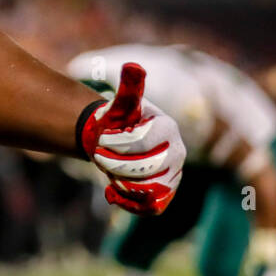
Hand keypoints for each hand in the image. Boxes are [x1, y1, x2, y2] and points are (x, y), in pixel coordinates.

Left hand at [80, 63, 184, 215]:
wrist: (114, 143)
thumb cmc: (118, 122)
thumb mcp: (122, 105)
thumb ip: (128, 89)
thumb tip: (132, 66)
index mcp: (167, 129)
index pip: (142, 142)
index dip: (116, 144)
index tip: (100, 140)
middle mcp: (177, 153)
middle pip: (146, 169)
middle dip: (115, 164)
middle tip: (98, 157)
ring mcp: (173, 176)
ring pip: (149, 190)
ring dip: (121, 183)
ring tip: (107, 172)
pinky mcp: (165, 195)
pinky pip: (152, 208)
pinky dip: (128, 204)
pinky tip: (111, 191)